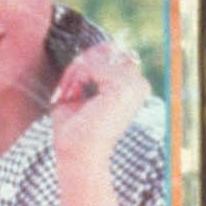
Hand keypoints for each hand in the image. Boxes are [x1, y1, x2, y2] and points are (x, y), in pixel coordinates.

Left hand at [48, 41, 146, 174]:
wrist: (77, 154)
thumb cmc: (74, 131)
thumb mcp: (78, 95)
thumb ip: (86, 72)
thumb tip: (92, 51)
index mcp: (131, 86)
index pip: (111, 54)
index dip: (85, 63)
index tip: (69, 87)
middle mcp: (139, 84)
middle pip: (106, 52)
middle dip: (79, 65)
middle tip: (66, 91)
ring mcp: (135, 84)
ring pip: (99, 57)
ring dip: (76, 72)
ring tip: (69, 95)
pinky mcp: (125, 87)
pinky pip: (94, 66)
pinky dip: (77, 78)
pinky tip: (74, 96)